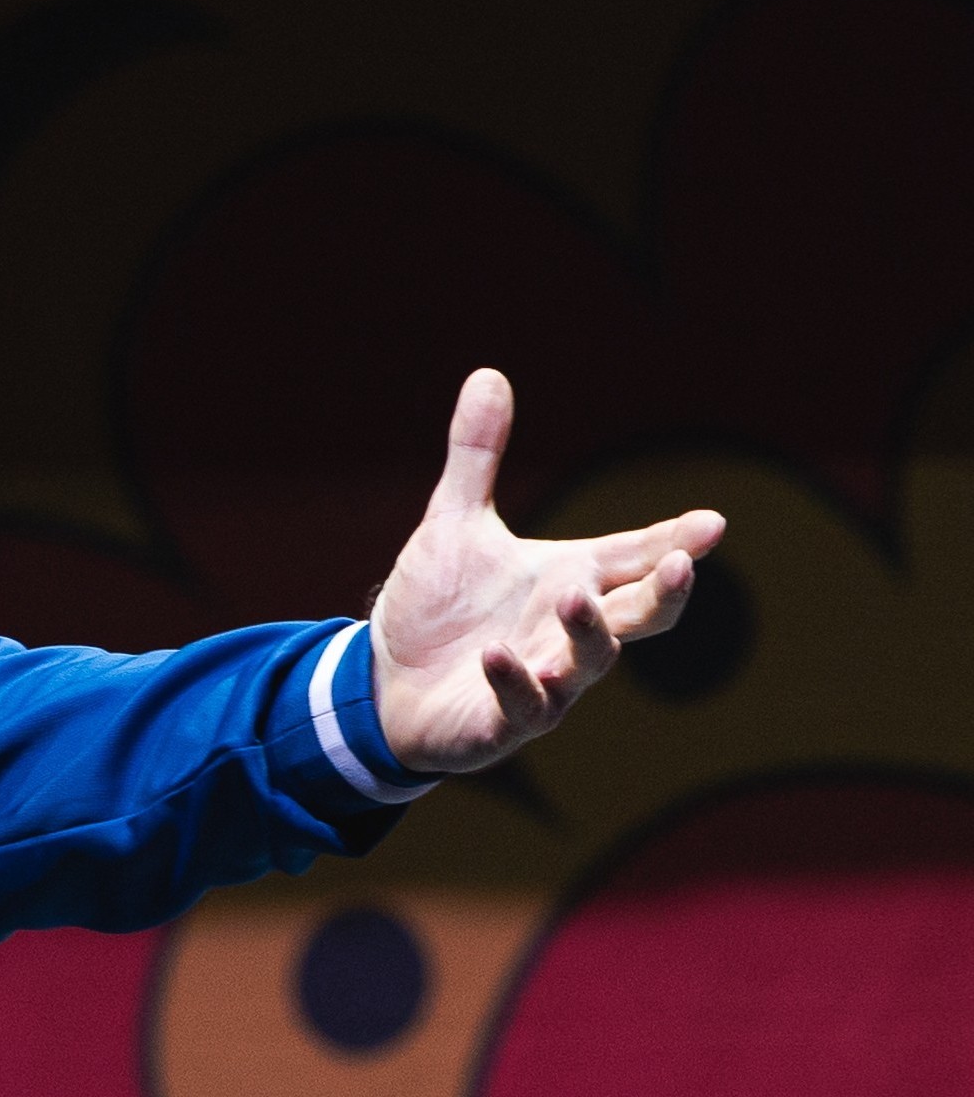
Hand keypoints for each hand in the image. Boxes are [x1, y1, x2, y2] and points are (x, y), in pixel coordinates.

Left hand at [369, 369, 726, 775]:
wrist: (382, 681)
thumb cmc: (435, 607)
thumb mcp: (454, 524)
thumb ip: (477, 457)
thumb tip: (488, 373)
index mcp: (570, 580)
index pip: (635, 558)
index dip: (675, 542)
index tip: (713, 524)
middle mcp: (567, 632)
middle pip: (639, 616)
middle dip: (665, 594)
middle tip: (681, 566)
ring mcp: (543, 682)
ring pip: (591, 664)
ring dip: (590, 634)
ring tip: (576, 597)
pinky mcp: (502, 723)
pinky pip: (523, 709)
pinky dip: (516, 682)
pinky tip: (500, 656)